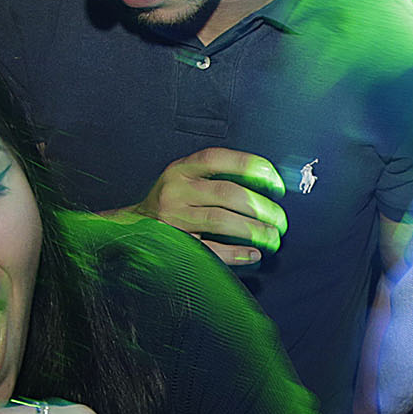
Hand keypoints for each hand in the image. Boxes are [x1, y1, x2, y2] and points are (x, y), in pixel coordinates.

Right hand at [113, 148, 287, 266]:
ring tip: (273, 238)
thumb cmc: (171, 202)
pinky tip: (254, 254)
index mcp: (181, 169)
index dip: (252, 167)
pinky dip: (236, 253)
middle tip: (281, 220)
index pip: (219, 159)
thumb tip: (269, 186)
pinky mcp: (174, 244)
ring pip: (221, 221)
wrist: (131, 229)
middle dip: (262, 208)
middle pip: (227, 194)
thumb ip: (218, 178)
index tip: (277, 182)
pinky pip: (210, 250)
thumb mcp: (187, 180)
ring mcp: (173, 218)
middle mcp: (176, 190)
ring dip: (254, 231)